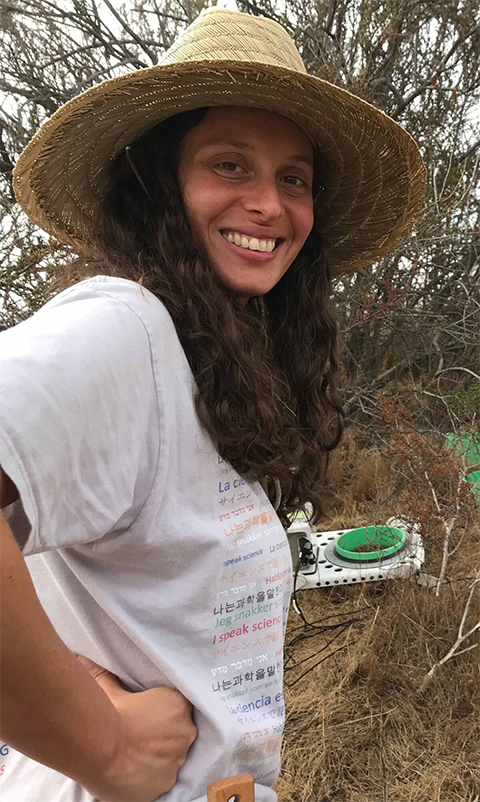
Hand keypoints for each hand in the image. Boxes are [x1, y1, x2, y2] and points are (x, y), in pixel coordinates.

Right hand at [76, 655, 196, 801]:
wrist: (103, 749)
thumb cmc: (110, 714)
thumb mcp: (110, 689)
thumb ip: (105, 675)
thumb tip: (85, 659)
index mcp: (179, 705)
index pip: (178, 707)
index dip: (163, 712)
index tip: (148, 715)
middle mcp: (186, 732)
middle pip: (179, 732)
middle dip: (163, 733)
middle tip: (139, 734)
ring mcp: (177, 760)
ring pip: (172, 756)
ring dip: (158, 755)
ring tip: (135, 753)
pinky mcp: (165, 784)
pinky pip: (161, 778)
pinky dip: (150, 775)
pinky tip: (135, 770)